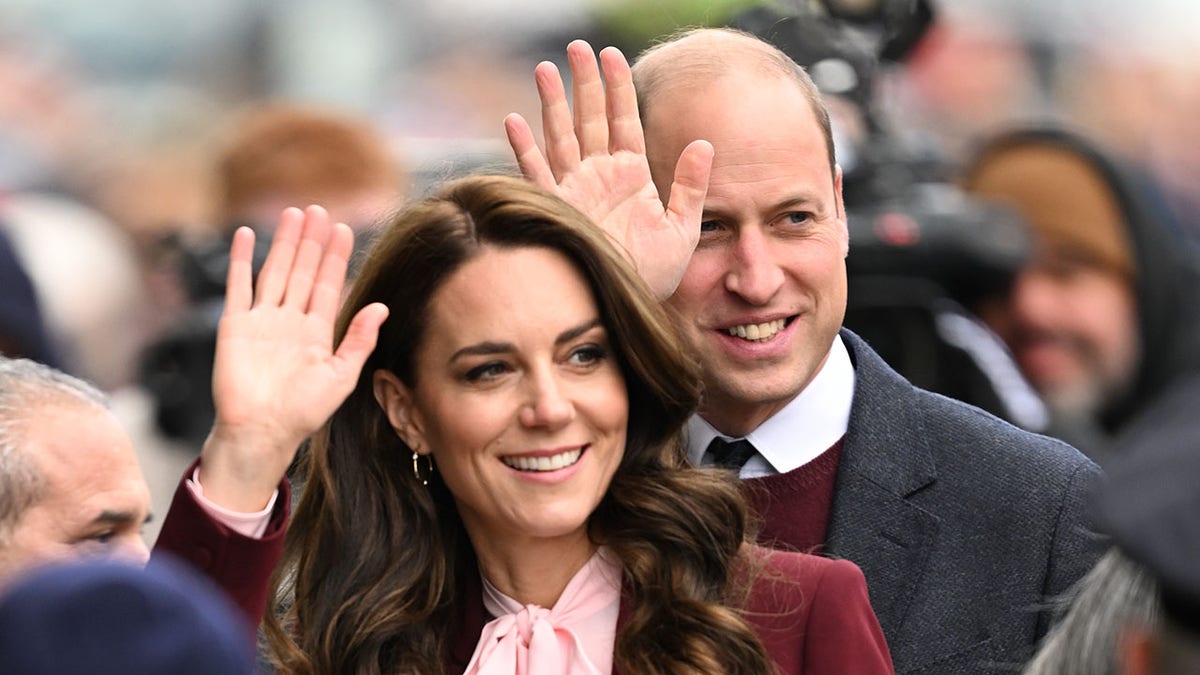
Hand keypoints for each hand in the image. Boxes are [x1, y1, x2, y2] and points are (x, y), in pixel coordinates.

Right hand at [199, 206, 387, 510]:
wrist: (261, 432)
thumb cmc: (303, 413)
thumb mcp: (342, 376)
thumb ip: (360, 340)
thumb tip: (381, 307)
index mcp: (316, 333)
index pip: (327, 284)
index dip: (335, 257)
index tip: (343, 228)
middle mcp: (290, 322)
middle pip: (302, 271)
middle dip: (311, 241)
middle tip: (319, 209)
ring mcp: (261, 321)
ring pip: (275, 271)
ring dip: (283, 242)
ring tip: (292, 213)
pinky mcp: (234, 325)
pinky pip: (238, 286)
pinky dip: (241, 260)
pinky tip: (247, 234)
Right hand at [505, 39, 712, 299]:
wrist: (627, 306)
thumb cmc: (655, 275)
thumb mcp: (683, 228)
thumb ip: (691, 185)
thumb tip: (704, 143)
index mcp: (631, 175)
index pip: (625, 120)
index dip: (618, 87)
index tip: (612, 55)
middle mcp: (600, 177)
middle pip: (590, 119)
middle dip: (584, 83)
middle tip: (578, 48)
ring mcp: (575, 191)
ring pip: (561, 136)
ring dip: (552, 103)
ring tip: (545, 69)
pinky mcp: (556, 210)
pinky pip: (536, 174)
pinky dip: (524, 148)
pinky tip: (514, 121)